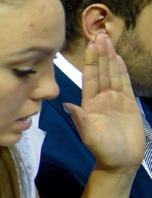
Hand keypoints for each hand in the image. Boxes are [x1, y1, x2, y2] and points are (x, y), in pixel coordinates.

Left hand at [69, 31, 145, 171]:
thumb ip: (81, 120)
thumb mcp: (90, 136)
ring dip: (110, 59)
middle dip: (100, 54)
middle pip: (101, 71)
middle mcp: (102, 98)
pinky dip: (122, 71)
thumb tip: (68, 105)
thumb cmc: (103, 151)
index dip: (90, 61)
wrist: (121, 162)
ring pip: (113, 75)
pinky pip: (125, 84)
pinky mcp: (129, 105)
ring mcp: (115, 100)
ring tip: (107, 41)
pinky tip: (119, 59)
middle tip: (99, 35)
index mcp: (90, 103)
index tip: (89, 45)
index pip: (90, 77)